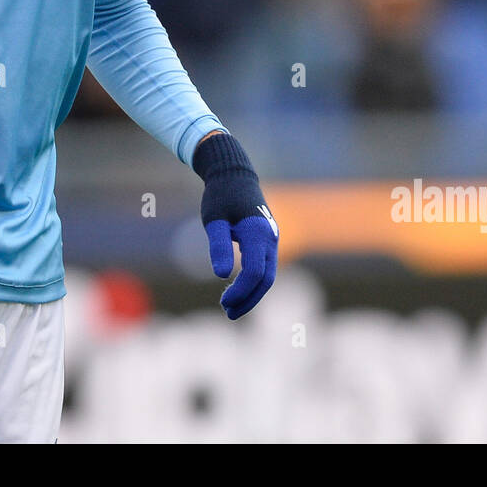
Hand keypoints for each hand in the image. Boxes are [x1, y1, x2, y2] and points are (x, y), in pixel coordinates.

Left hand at [193, 133, 278, 319]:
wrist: (234, 174)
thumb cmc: (220, 195)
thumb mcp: (214, 219)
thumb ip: (218, 245)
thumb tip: (222, 275)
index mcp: (257, 233)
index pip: (255, 272)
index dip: (241, 291)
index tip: (223, 302)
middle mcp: (270, 238)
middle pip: (266, 279)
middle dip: (248, 299)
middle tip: (227, 312)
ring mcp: (272, 239)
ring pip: (268, 275)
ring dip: (252, 294)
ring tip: (230, 307)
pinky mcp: (268, 240)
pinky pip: (265, 267)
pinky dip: (254, 283)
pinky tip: (238, 290)